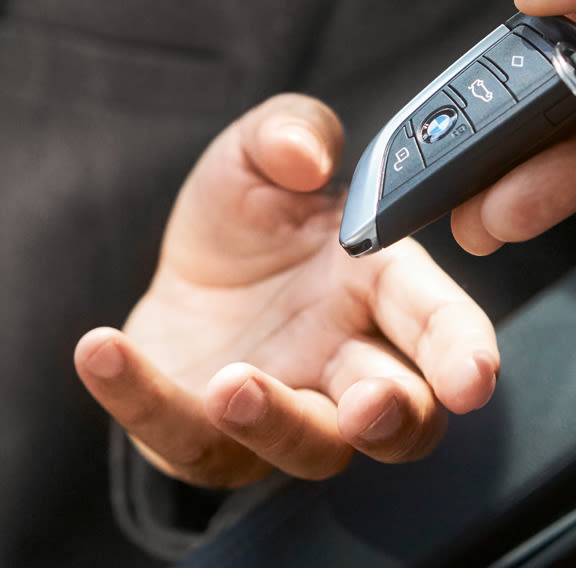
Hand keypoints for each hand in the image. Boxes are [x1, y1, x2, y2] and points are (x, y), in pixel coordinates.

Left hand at [74, 94, 498, 486]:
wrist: (185, 278)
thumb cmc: (252, 223)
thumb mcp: (261, 152)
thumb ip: (290, 130)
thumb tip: (306, 156)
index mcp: (381, 288)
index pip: (441, 326)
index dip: (464, 353)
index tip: (471, 378)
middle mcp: (347, 361)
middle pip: (399, 417)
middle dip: (393, 417)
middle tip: (368, 406)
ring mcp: (286, 409)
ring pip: (307, 446)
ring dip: (278, 422)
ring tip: (233, 384)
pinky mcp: (209, 439)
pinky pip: (183, 436)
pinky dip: (141, 398)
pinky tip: (103, 351)